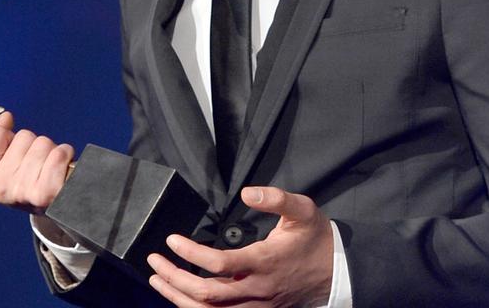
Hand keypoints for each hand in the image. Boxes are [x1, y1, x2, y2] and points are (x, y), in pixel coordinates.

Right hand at [0, 112, 73, 214]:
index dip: (11, 135)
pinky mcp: (45, 193)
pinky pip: (58, 154)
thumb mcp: (7, 163)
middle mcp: (1, 188)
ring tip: (50, 168)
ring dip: (51, 151)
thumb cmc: (30, 182)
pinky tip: (62, 168)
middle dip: (34, 145)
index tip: (19, 148)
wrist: (54, 209)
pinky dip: (65, 155)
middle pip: (24, 136)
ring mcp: (22, 191)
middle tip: (38, 165)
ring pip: (42, 143)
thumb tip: (4, 118)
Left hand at [146, 186, 333, 307]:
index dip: (191, 253)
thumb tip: (248, 192)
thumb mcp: (303, 211)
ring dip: (178, 297)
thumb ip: (277, 198)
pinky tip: (179, 297)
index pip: (219, 264)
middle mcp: (257, 289)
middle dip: (175, 278)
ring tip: (157, 280)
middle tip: (154, 260)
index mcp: (265, 262)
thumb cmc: (315, 240)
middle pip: (207, 294)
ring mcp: (256, 306)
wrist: (334, 273)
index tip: (172, 239)